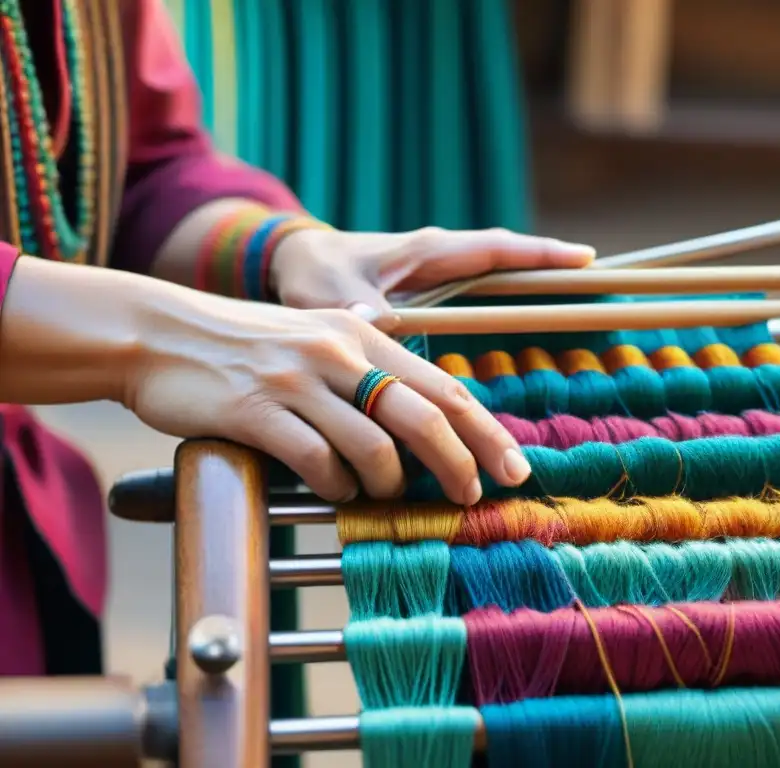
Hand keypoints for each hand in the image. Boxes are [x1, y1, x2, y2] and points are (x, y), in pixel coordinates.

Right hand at [124, 286, 532, 503]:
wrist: (161, 333)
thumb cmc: (248, 345)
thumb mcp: (319, 338)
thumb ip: (372, 369)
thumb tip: (428, 420)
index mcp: (363, 335)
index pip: (446, 389)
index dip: (488, 434)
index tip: (515, 469)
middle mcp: (339, 353)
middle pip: (425, 418)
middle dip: (461, 465)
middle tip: (472, 497)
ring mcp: (298, 380)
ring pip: (375, 447)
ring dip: (390, 484)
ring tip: (384, 496)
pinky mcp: (257, 411)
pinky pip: (317, 462)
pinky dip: (336, 487)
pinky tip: (333, 491)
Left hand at [268, 226, 595, 327]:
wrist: (297, 263)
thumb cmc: (314, 275)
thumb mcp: (331, 294)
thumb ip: (356, 308)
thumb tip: (378, 324)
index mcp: (427, 251)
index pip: (494, 247)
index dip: (539, 252)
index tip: (585, 258)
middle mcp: (441, 256)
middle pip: (510, 256)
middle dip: (553, 262)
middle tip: (603, 276)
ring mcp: (440, 270)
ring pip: (499, 270)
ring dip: (535, 278)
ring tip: (580, 297)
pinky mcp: (433, 287)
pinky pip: (481, 287)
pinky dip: (509, 296)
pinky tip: (527, 319)